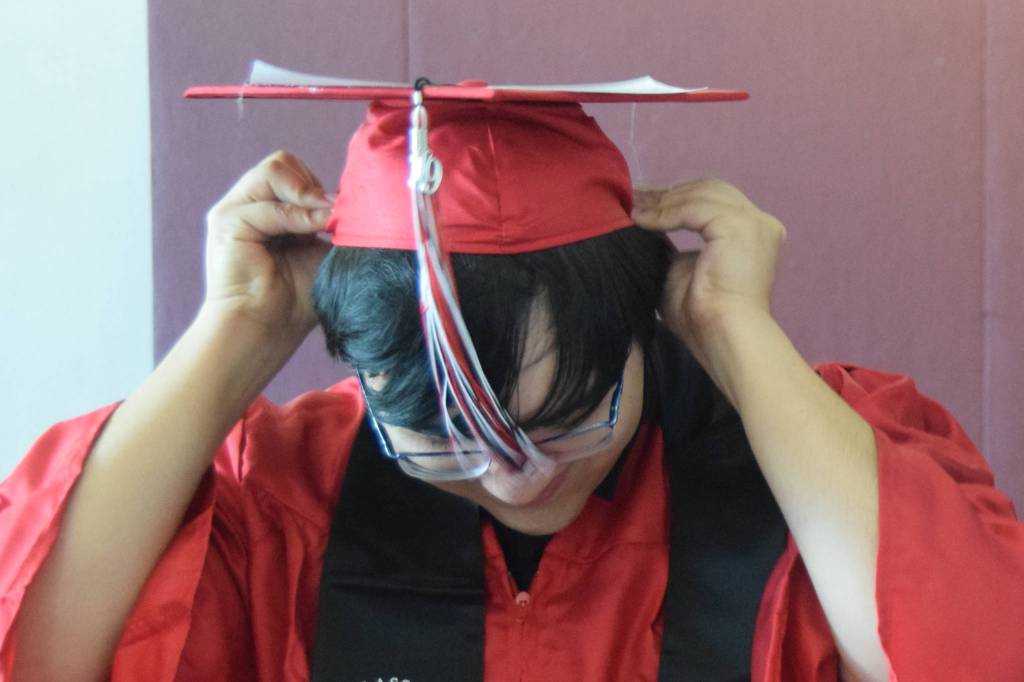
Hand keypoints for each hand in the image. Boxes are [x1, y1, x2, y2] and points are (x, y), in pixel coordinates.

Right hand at [202, 150, 333, 342]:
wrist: (265, 331)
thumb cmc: (294, 299)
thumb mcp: (322, 252)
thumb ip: (333, 223)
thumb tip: (355, 200)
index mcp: (266, 209)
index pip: (292, 170)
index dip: (318, 187)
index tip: (340, 213)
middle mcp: (247, 204)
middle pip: (282, 163)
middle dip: (312, 185)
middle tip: (331, 216)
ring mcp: (233, 210)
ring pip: (275, 171)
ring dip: (307, 195)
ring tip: (325, 223)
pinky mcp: (227, 222)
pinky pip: (270, 205)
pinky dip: (298, 216)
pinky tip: (316, 231)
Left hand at [631, 178, 785, 368]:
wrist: (722, 333)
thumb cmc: (702, 315)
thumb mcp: (680, 269)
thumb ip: (670, 244)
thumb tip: (645, 220)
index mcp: (752, 233)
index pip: (713, 200)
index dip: (677, 197)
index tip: (643, 201)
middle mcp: (759, 223)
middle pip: (708, 190)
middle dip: (668, 193)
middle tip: (633, 197)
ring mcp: (752, 222)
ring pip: (699, 195)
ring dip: (662, 201)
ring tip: (633, 210)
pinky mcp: (738, 225)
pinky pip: (693, 209)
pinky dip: (665, 213)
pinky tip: (642, 221)